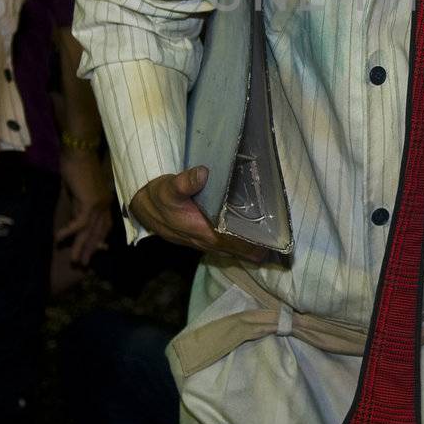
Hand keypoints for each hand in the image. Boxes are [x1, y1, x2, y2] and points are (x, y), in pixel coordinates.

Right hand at [56, 139, 112, 266]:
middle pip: (98, 232)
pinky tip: (59, 238)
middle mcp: (105, 204)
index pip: (104, 226)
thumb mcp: (77, 192)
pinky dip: (69, 231)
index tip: (93, 252)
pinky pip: (80, 222)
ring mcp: (99, 204)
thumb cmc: (76, 166)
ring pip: (90, 231)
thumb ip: (78, 206)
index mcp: (104, 201)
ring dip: (80, 246)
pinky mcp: (90, 202)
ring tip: (73, 260)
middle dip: (90, 249)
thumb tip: (74, 223)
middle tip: (82, 264)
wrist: (79, 151)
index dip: (97, 240)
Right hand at [128, 167, 265, 262]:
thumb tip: (202, 173)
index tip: (273, 244)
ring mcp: (204, 241)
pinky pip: (226, 244)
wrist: (142, 207)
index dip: (252, 245)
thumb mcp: (168, 188)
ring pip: (232, 249)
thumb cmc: (159, 198)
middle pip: (237, 250)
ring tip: (273, 241)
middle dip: (257, 248)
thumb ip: (185, 182)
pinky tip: (251, 235)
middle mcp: (206, 241)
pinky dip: (239, 242)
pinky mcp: (203, 236)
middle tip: (281, 244)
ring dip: (249, 247)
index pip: (233, 243)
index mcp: (202, 232)